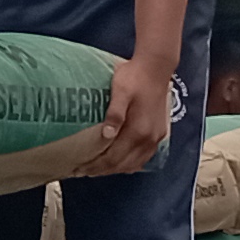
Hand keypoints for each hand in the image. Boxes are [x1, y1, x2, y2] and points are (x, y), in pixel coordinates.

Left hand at [86, 58, 175, 175]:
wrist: (156, 68)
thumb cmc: (134, 77)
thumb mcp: (120, 91)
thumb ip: (114, 113)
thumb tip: (106, 135)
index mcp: (138, 131)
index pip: (113, 158)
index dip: (95, 166)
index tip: (79, 168)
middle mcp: (148, 139)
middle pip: (121, 165)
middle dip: (101, 170)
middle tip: (82, 171)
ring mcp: (155, 138)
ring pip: (133, 164)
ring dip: (115, 169)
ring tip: (97, 169)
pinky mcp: (159, 134)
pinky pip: (144, 158)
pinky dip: (130, 164)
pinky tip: (120, 163)